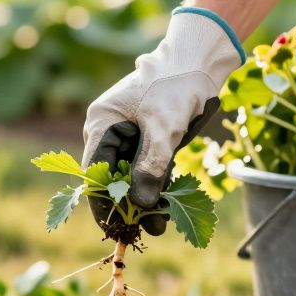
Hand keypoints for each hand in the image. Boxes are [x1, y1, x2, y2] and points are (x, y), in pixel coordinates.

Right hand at [82, 8, 243, 235]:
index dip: (103, 202)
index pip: (94, 172)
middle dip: (126, 206)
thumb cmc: (176, 85)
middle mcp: (110, 133)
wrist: (201, 62)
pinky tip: (167, 210)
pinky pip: (148, 171)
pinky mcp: (149, 142)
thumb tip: (141, 205)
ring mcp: (130, 138)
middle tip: (142, 232)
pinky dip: (156, 189)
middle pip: (111, 178)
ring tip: (159, 227)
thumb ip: (151, 166)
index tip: (115, 227)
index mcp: (101, 123)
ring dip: (144, 202)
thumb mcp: (163, 127)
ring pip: (131, 178)